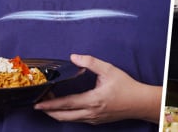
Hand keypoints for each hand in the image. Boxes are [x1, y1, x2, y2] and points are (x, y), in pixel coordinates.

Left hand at [33, 53, 161, 124]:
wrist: (139, 102)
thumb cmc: (126, 86)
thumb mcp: (109, 69)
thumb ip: (90, 62)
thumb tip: (74, 57)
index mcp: (93, 100)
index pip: (66, 104)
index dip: (50, 104)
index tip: (38, 103)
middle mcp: (91, 112)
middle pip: (63, 116)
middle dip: (49, 111)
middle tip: (39, 104)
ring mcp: (93, 119)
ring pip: (70, 120)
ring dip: (57, 113)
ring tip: (49, 104)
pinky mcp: (96, 121)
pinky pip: (78, 120)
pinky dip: (68, 115)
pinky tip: (66, 107)